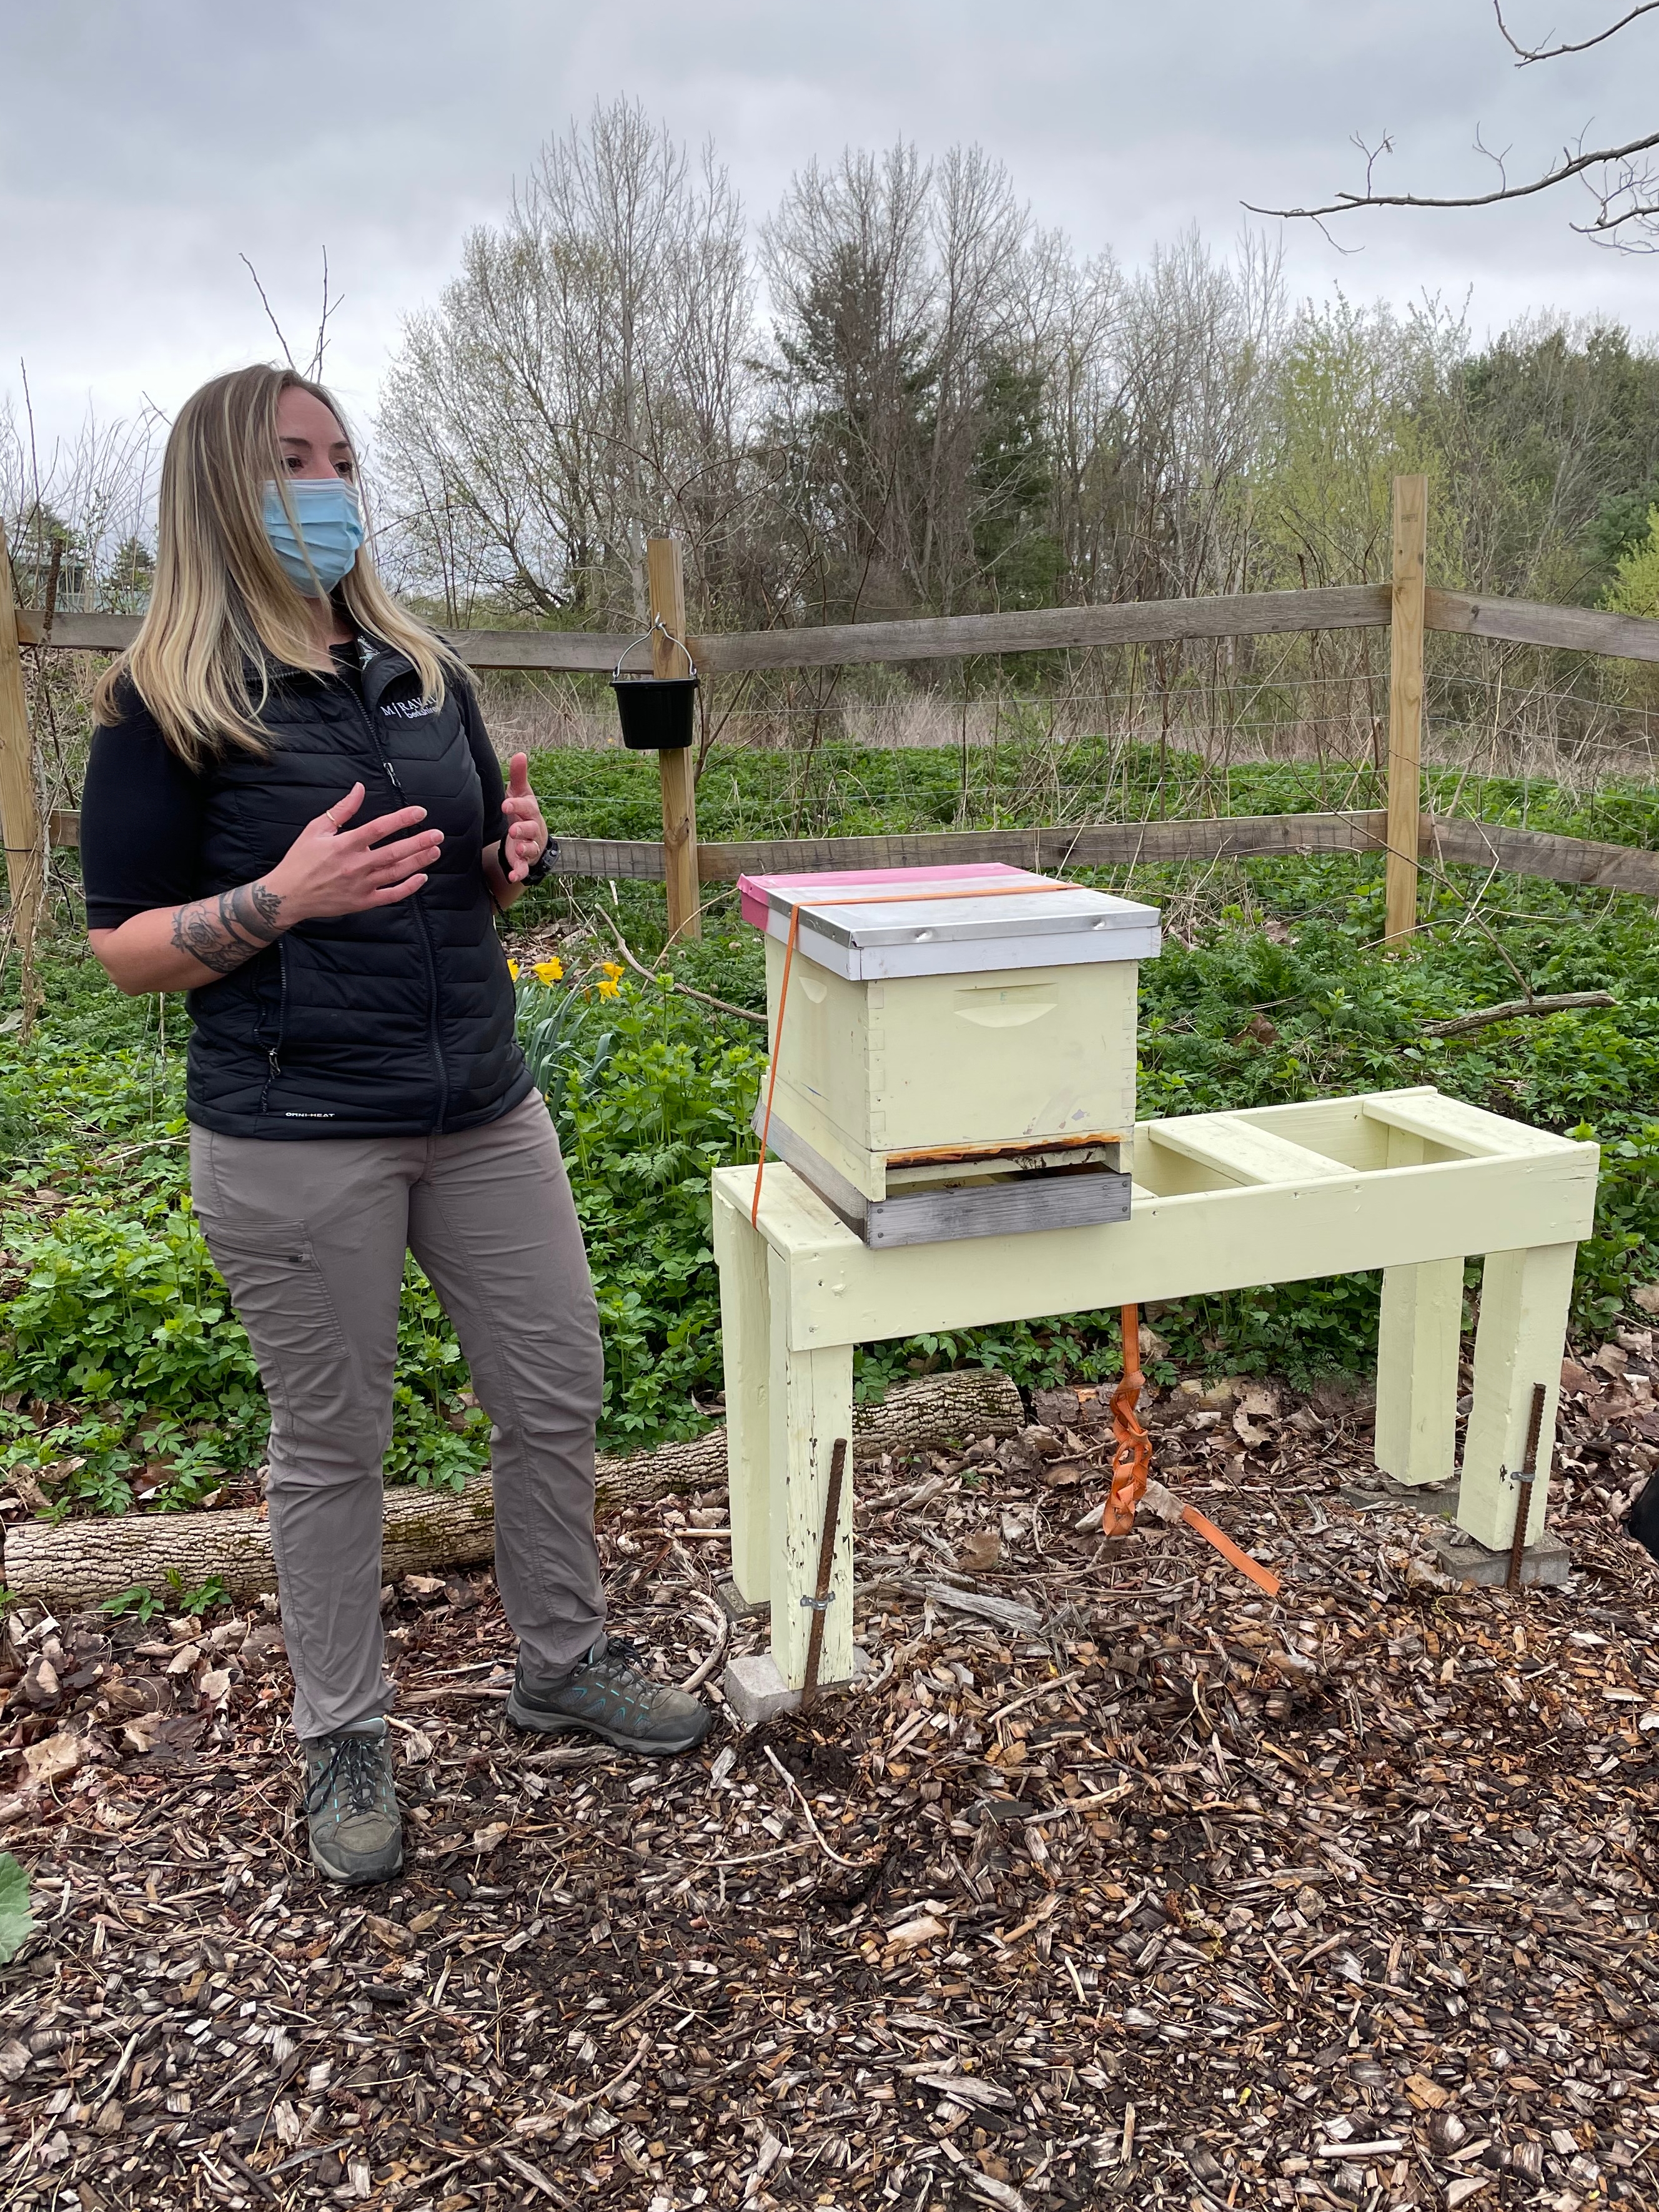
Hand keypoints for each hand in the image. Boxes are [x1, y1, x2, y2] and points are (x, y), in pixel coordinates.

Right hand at [267, 784, 444, 920]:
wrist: (288, 895)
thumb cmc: (301, 860)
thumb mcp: (316, 829)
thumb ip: (342, 810)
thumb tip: (359, 788)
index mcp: (344, 845)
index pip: (379, 828)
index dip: (401, 819)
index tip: (419, 812)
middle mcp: (355, 866)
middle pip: (394, 852)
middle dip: (419, 842)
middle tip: (438, 834)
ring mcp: (361, 886)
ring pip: (396, 873)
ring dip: (418, 862)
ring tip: (435, 851)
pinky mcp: (363, 902)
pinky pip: (391, 895)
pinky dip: (408, 887)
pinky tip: (421, 877)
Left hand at [498, 753, 548, 882]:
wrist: (531, 836)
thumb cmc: (524, 812)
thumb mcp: (521, 793)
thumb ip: (519, 775)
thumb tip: (520, 753)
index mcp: (530, 812)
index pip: (526, 807)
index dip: (517, 806)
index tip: (506, 804)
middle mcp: (533, 829)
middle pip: (531, 829)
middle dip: (524, 829)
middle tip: (513, 829)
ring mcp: (530, 846)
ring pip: (531, 848)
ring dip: (526, 849)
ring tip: (519, 849)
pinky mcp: (524, 861)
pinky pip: (524, 868)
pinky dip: (519, 872)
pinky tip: (512, 876)